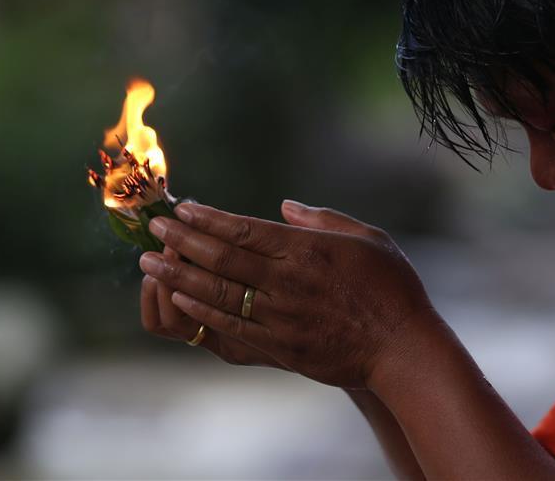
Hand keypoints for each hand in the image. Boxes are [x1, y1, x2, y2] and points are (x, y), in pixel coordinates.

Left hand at [139, 200, 437, 387]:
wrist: (404, 349)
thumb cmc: (391, 288)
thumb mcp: (367, 238)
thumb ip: (322, 219)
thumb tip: (285, 206)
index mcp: (307, 251)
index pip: (244, 230)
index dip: (208, 218)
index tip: (181, 207)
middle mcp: (288, 282)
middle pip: (222, 259)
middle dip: (182, 241)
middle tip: (153, 228)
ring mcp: (281, 318)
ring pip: (217, 294)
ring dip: (178, 276)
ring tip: (150, 263)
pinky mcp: (280, 347)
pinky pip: (230, 328)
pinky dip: (200, 313)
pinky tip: (179, 300)